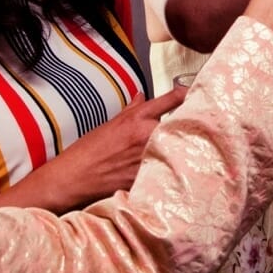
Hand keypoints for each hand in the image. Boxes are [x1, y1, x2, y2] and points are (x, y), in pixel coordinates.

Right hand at [0, 87, 185, 212]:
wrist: (71, 179)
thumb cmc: (87, 152)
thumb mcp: (110, 124)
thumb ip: (131, 110)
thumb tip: (143, 97)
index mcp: (136, 119)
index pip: (170, 100)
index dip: (187, 94)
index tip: (197, 94)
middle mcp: (145, 135)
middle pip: (181, 124)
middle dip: (188, 126)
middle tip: (200, 126)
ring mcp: (148, 156)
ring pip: (178, 148)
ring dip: (181, 148)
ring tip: (187, 150)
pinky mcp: (148, 176)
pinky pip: (168, 169)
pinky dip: (171, 168)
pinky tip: (173, 170)